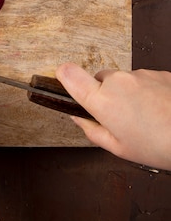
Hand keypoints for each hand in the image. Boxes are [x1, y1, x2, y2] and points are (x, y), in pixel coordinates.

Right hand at [56, 63, 170, 169]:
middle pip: (99, 79)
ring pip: (123, 81)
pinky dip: (146, 92)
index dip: (63, 76)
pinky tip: (159, 110)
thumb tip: (78, 118)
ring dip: (128, 94)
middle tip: (119, 117)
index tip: (61, 79)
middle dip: (104, 94)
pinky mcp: (158, 72)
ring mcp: (139, 74)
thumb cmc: (159, 146)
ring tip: (145, 118)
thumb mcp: (119, 148)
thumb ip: (92, 130)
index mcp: (102, 100)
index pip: (69, 75)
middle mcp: (117, 81)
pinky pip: (143, 80)